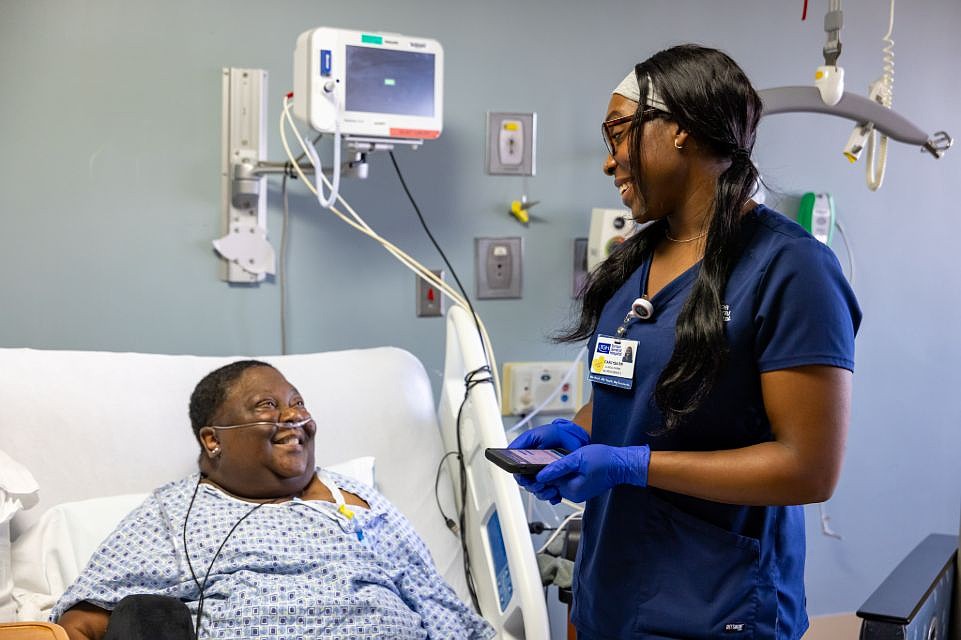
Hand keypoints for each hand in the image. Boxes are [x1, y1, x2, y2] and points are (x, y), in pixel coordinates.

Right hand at [508, 419, 589, 500]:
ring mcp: (546, 477)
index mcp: (528, 460)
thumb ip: (524, 440)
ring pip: (538, 492)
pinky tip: (557, 494)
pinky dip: (553, 497)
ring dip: (542, 493)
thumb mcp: (538, 434)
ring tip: (551, 488)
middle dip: (532, 486)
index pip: (518, 473)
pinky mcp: (557, 484)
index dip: (519, 477)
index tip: (524, 477)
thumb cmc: (557, 435)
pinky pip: (551, 496)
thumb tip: (511, 449)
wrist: (575, 439)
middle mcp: (535, 470)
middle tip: (539, 483)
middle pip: (527, 484)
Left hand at [535, 444, 649, 502]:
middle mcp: (573, 495)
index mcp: (571, 489)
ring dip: (555, 474)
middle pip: (551, 486)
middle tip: (545, 460)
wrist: (621, 465)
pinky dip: (563, 476)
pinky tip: (566, 466)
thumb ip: (558, 467)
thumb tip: (540, 475)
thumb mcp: (577, 458)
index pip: (547, 483)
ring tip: (556, 461)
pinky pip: (566, 484)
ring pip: (558, 484)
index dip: (540, 472)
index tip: (536, 462)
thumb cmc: (604, 460)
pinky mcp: (582, 489)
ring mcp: (578, 493)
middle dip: (546, 474)